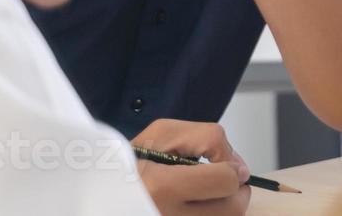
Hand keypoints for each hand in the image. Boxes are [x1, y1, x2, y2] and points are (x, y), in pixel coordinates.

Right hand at [133, 119, 250, 214]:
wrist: (103, 192)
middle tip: (221, 180)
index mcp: (162, 188)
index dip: (233, 168)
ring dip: (224, 205)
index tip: (225, 164)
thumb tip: (239, 167)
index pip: (225, 181)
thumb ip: (209, 139)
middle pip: (233, 209)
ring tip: (206, 193)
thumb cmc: (131, 160)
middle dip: (235, 190)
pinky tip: (195, 204)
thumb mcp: (165, 133)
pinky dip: (209, 213)